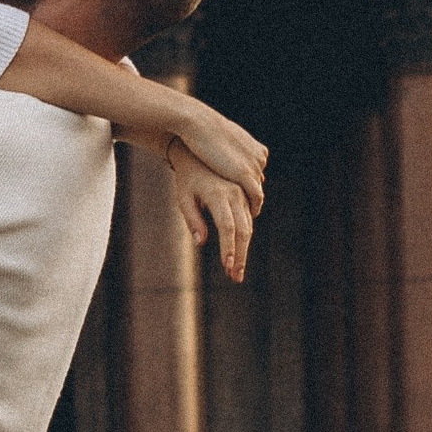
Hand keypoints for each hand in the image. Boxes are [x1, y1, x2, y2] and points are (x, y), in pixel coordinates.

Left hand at [167, 145, 255, 281]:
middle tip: (236, 278)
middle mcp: (235, 194)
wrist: (198, 153)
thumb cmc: (187, 178)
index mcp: (218, 194)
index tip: (227, 267)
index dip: (229, 248)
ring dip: (243, 250)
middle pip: (244, 230)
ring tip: (236, 272)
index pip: (227, 227)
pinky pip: (248, 220)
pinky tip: (237, 254)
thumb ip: (193, 220)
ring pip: (248, 226)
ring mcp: (242, 194)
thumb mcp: (183, 198)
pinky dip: (244, 238)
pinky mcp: (245, 196)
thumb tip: (201, 243)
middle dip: (240, 256)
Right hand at [175, 101, 268, 214]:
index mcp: (256, 149)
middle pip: (258, 183)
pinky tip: (246, 215)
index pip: (257, 173)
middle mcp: (259, 157)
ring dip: (254, 206)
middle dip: (252, 197)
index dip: (249, 186)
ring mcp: (254, 165)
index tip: (243, 197)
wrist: (198, 124)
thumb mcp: (223, 139)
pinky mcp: (246, 174)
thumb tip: (228, 149)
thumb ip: (230, 147)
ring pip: (258, 192)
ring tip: (246, 218)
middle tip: (244, 211)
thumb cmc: (203, 130)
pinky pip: (256, 196)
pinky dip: (254, 207)